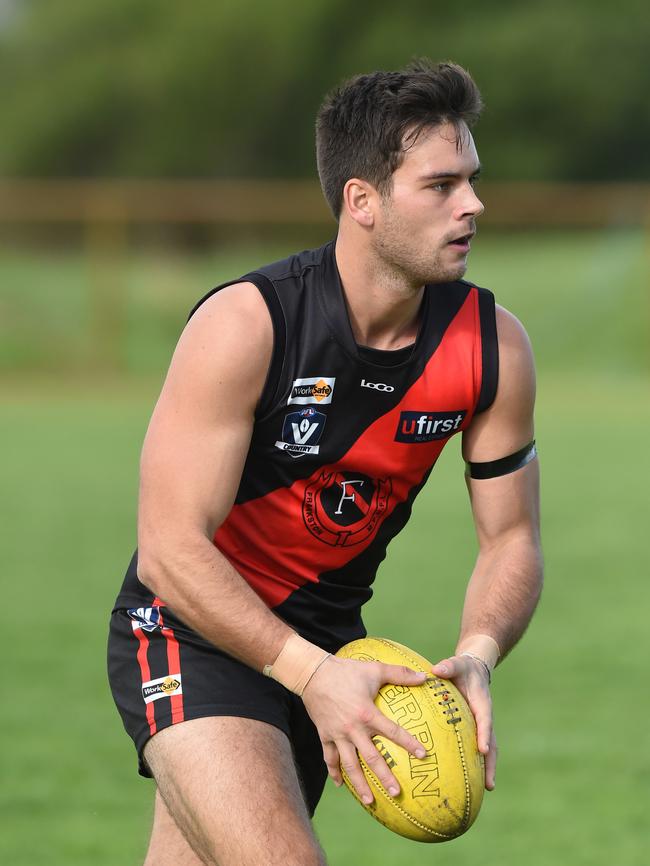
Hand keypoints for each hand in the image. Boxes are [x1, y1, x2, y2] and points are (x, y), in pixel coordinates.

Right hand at [301, 656, 427, 803]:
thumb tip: (425, 676)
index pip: (392, 732)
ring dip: (359, 784)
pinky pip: (329, 758)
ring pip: (350, 764)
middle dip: (384, 776)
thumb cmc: (346, 670)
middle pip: (371, 757)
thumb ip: (400, 674)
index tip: (423, 755)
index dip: (408, 743)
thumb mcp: (374, 669)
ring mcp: (337, 734)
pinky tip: (340, 785)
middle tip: (397, 793)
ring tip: (369, 800)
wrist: (313, 673)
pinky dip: (334, 772)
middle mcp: (352, 729)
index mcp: (367, 713)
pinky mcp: (324, 735)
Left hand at [430, 654, 496, 789]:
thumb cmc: (463, 668)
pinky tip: (470, 778)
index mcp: (482, 703)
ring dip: (487, 768)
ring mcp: (481, 725)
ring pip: (488, 749)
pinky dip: (477, 762)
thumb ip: (448, 667)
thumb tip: (435, 670)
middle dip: (491, 763)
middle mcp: (484, 717)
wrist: (474, 669)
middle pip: (492, 743)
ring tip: (487, 789)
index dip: (485, 735)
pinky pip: (476, 746)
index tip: (483, 749)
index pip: (484, 720)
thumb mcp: (457, 664)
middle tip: (490, 784)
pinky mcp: (475, 729)